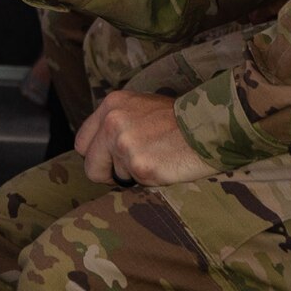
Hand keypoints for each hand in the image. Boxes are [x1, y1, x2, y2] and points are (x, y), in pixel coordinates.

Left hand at [72, 91, 215, 186]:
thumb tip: (102, 148)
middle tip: (131, 170)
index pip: (82, 142)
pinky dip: (149, 180)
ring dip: (134, 174)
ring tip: (158, 157)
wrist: (209, 124)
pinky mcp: (140, 166)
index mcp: (111, 105)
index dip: (96, 156)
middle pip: (90, 166)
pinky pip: (135, 184)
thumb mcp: (141, 108)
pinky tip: (165, 165)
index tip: (111, 161)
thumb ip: (117, 122)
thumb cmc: (178, 119)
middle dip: (107, 174)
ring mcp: (124, 144)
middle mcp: (112, 123)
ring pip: (116, 178)